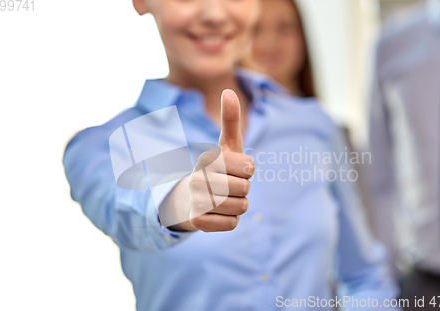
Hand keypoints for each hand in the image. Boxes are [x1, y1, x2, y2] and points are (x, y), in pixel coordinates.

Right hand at [187, 89, 254, 231]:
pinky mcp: (198, 222)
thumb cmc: (216, 169)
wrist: (190, 199)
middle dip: (243, 188)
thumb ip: (230, 120)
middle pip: (245, 188)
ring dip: (238, 205)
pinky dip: (230, 220)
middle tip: (228, 186)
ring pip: (241, 207)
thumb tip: (228, 91)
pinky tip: (218, 213)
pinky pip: (232, 224)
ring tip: (223, 199)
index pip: (249, 167)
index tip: (235, 169)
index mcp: (208, 158)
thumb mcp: (226, 145)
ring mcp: (196, 201)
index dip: (247, 170)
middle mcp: (197, 179)